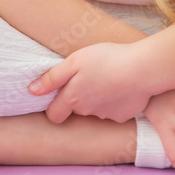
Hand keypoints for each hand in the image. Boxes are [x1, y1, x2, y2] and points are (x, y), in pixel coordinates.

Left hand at [27, 41, 150, 123]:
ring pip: (95, 110)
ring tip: (108, 77)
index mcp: (73, 98)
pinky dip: (115, 101)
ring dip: (97, 98)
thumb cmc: (107, 59)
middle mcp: (87, 112)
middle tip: (89, 77)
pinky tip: (121, 85)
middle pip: (75, 110)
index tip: (61, 93)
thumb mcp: (75, 61)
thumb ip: (52, 77)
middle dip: (78, 98)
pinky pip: (113, 111)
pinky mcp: (123, 116)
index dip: (55, 105)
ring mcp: (106, 116)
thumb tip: (32, 91)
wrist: (142, 69)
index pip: (54, 115)